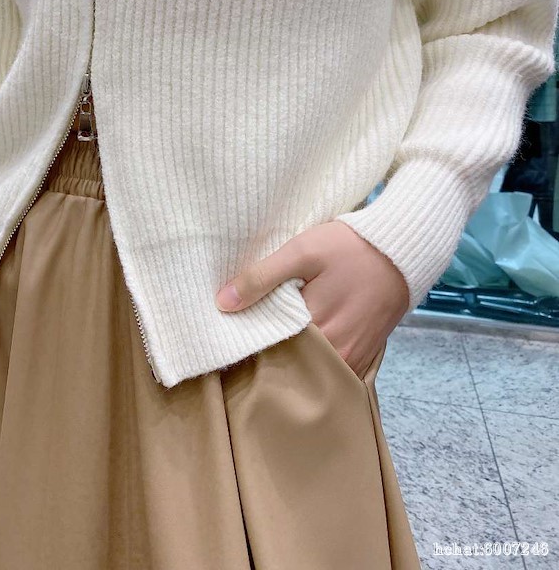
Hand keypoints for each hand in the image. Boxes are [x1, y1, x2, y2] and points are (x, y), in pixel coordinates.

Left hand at [215, 220, 409, 378]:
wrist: (400, 251)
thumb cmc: (348, 248)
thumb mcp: (302, 251)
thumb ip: (262, 277)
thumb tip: (223, 303)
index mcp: (314, 328)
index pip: (266, 351)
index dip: (246, 344)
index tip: (229, 334)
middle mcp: (335, 354)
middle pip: (287, 368)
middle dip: (265, 358)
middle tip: (245, 340)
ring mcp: (352, 360)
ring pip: (309, 374)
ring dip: (289, 363)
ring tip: (270, 343)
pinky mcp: (363, 360)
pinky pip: (331, 375)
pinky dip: (313, 366)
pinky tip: (299, 348)